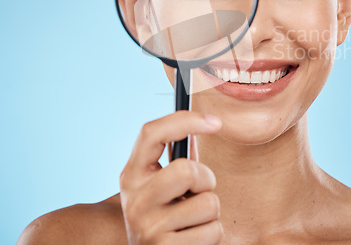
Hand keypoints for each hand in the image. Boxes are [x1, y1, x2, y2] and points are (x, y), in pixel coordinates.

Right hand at [119, 110, 222, 243]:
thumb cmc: (165, 217)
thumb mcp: (162, 186)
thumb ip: (178, 157)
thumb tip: (205, 122)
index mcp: (132, 175)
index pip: (150, 133)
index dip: (184, 120)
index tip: (215, 122)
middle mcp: (135, 199)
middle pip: (186, 169)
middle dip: (206, 179)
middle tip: (199, 190)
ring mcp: (147, 228)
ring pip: (208, 202)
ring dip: (211, 212)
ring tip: (193, 220)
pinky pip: (213, 231)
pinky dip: (211, 234)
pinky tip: (193, 239)